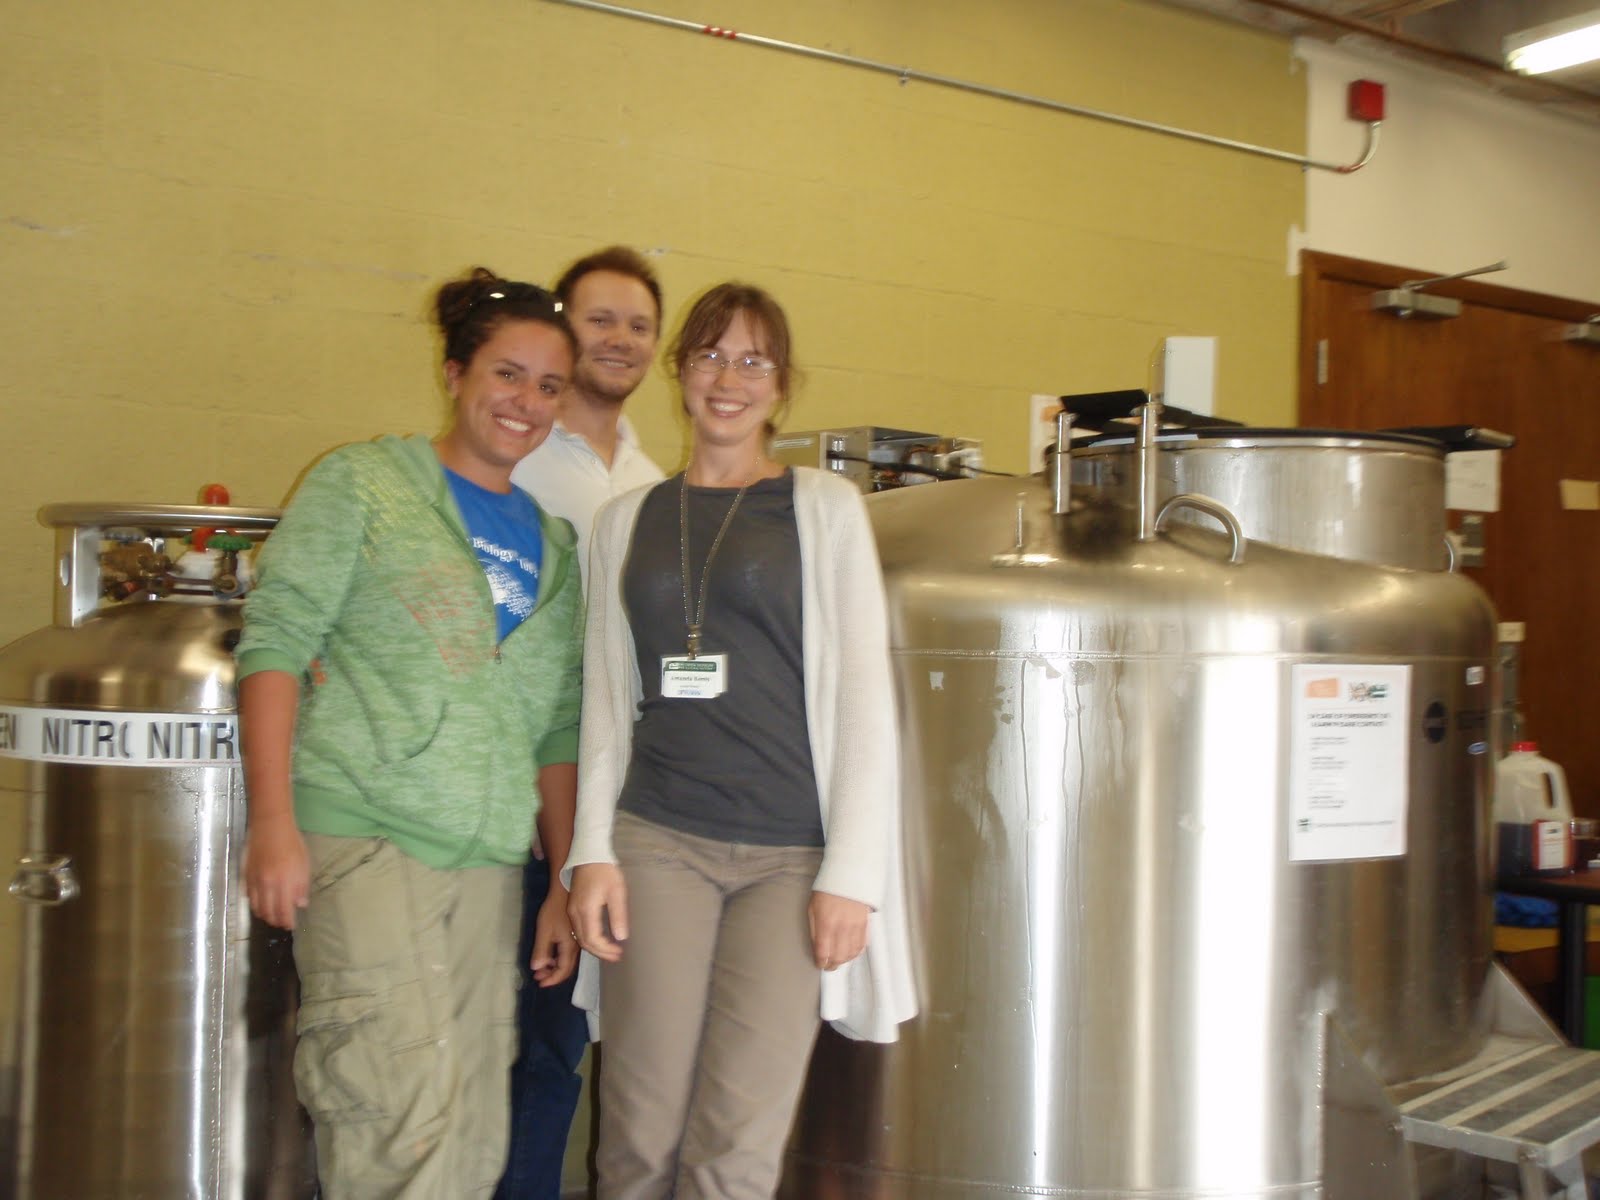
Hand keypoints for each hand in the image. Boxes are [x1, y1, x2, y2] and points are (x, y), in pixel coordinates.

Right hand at [243, 813, 309, 929]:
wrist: (270, 826)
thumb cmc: (291, 843)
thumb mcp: (304, 864)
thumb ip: (301, 886)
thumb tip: (299, 904)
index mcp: (285, 881)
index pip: (284, 911)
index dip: (287, 921)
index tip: (291, 925)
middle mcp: (268, 884)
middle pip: (268, 913)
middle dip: (276, 921)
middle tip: (282, 922)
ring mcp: (255, 881)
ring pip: (257, 908)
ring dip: (265, 915)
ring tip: (272, 915)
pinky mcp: (246, 876)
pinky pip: (249, 897)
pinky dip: (256, 904)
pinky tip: (262, 903)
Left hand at [531, 882, 577, 986]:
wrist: (565, 892)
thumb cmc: (554, 911)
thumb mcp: (544, 931)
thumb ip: (541, 951)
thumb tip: (537, 968)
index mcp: (569, 948)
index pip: (562, 971)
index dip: (552, 979)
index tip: (539, 983)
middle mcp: (576, 947)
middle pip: (566, 968)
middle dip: (552, 975)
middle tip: (538, 977)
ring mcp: (576, 941)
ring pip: (567, 961)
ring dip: (554, 967)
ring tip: (541, 968)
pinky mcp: (574, 935)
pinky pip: (567, 953)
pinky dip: (557, 959)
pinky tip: (549, 955)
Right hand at [568, 864, 628, 962]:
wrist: (588, 854)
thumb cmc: (605, 870)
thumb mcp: (617, 892)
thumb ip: (619, 915)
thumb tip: (621, 937)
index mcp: (586, 910)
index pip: (593, 939)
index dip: (605, 950)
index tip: (619, 953)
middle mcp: (575, 913)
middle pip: (584, 942)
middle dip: (600, 952)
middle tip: (616, 956)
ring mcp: (571, 910)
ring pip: (579, 937)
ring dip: (594, 947)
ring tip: (609, 950)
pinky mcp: (572, 906)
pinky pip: (578, 929)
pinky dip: (588, 938)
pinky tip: (599, 938)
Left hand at [809, 891, 869, 970]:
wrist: (848, 875)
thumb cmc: (827, 890)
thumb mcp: (812, 909)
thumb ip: (814, 930)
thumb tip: (816, 947)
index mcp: (825, 924)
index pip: (823, 953)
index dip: (821, 962)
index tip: (819, 964)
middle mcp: (841, 928)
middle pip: (838, 957)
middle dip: (832, 965)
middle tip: (829, 965)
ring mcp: (855, 927)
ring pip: (851, 954)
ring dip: (845, 960)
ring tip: (839, 959)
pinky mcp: (865, 924)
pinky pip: (862, 945)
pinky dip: (856, 952)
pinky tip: (851, 952)